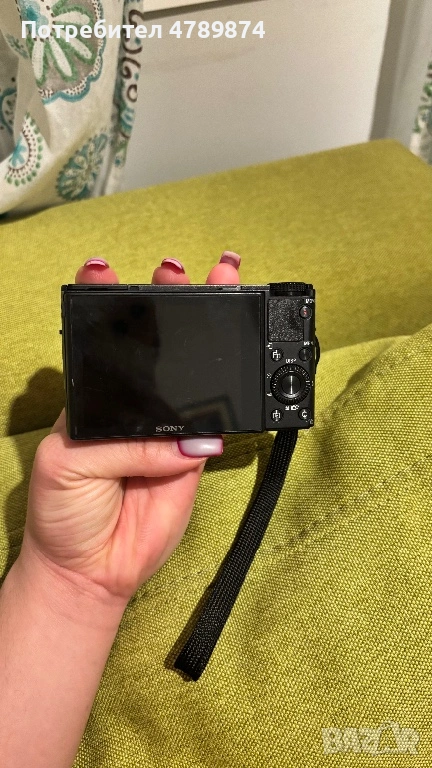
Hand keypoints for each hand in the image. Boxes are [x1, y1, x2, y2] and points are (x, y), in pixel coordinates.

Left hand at [21, 252, 240, 604]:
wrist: (90, 568)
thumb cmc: (63, 511)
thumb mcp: (71, 465)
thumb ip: (125, 444)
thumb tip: (188, 440)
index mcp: (91, 400)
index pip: (102, 344)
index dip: (106, 305)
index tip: (108, 270)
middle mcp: (131, 407)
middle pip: (156, 350)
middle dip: (171, 306)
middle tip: (184, 272)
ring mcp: (165, 429)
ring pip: (192, 379)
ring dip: (209, 340)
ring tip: (226, 288)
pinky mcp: (192, 456)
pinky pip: (214, 424)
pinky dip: (232, 399)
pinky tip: (241, 364)